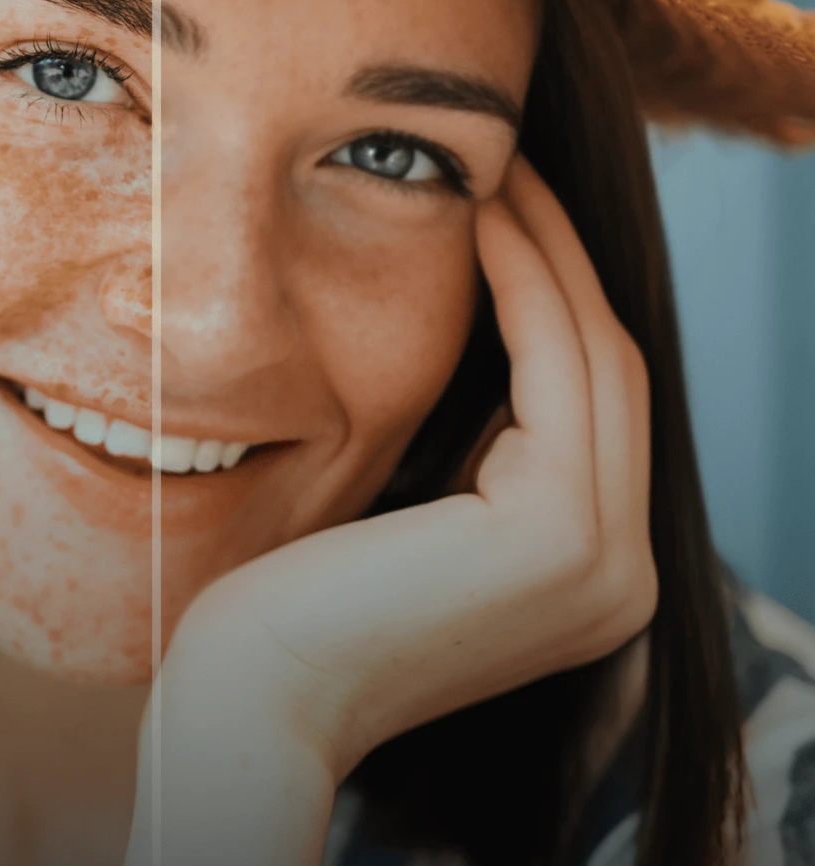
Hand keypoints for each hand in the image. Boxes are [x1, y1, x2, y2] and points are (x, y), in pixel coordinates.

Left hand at [82, 156, 657, 865]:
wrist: (243, 701)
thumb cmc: (288, 608)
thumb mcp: (404, 515)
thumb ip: (464, 456)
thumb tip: (475, 356)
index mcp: (586, 573)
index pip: (586, 405)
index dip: (556, 297)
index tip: (502, 207)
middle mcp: (621, 575)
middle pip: (609, 370)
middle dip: (562, 258)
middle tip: (507, 164)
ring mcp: (604, 562)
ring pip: (597, 356)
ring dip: (547, 250)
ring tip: (492, 169)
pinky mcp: (559, 536)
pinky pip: (557, 366)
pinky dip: (524, 280)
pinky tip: (476, 215)